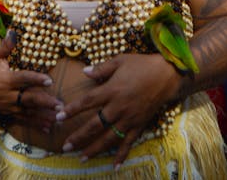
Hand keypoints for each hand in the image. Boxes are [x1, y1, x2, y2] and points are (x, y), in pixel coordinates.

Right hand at [0, 31, 60, 131]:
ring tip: (58, 119)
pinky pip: (23, 120)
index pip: (23, 79)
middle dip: (44, 103)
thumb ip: (4, 46)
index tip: (49, 80)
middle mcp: (5, 95)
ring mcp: (6, 106)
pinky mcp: (7, 113)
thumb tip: (14, 32)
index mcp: (3, 80)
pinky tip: (48, 128)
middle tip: (59, 105)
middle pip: (27, 99)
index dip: (36, 79)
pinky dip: (35, 124)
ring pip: (27, 113)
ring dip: (43, 116)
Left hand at [56, 53, 181, 165]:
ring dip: (94, 149)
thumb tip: (84, 72)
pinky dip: (121, 154)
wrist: (168, 75)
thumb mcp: (121, 60)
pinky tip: (114, 166)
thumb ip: (102, 68)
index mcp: (112, 90)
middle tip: (65, 146)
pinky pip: (129, 142)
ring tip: (81, 157)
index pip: (87, 102)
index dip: (71, 110)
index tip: (58, 117)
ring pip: (109, 137)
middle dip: (78, 137)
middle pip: (94, 125)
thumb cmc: (143, 65)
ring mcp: (129, 118)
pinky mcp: (139, 124)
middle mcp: (119, 107)